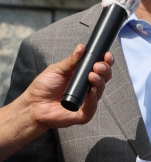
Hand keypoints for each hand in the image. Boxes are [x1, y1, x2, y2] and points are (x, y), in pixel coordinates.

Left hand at [0, 45, 112, 161]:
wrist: (32, 105)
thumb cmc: (44, 88)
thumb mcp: (57, 69)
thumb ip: (71, 60)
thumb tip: (82, 47)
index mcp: (84, 76)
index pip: (100, 67)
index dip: (106, 61)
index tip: (106, 55)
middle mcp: (88, 87)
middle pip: (104, 77)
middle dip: (105, 69)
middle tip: (98, 66)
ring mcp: (87, 100)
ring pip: (100, 90)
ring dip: (99, 81)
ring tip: (92, 75)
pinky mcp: (83, 113)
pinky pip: (93, 105)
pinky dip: (93, 97)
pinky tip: (91, 90)